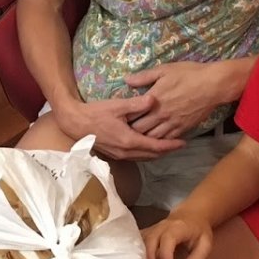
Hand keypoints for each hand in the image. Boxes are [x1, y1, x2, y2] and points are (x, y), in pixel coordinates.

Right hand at [56, 95, 185, 160]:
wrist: (75, 123)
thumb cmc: (96, 113)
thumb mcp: (117, 105)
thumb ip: (137, 104)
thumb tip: (154, 99)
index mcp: (129, 141)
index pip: (156, 146)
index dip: (171, 145)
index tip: (183, 142)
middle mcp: (127, 152)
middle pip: (152, 155)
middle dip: (167, 150)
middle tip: (179, 144)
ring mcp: (120, 155)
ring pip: (144, 158)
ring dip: (157, 153)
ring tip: (167, 146)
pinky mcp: (115, 155)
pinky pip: (136, 157)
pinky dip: (146, 153)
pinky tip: (149, 146)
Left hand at [123, 62, 222, 139]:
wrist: (213, 85)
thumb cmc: (189, 74)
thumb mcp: (164, 70)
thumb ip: (144, 77)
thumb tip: (127, 80)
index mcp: (153, 100)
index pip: (133, 115)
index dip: (125, 118)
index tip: (121, 118)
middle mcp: (161, 115)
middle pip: (140, 130)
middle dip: (132, 130)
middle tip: (127, 129)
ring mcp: (173, 123)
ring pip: (153, 138)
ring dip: (145, 138)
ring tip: (139, 136)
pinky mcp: (183, 128)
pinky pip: (168, 139)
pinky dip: (160, 141)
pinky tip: (157, 138)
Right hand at [142, 212, 213, 258]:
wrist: (191, 215)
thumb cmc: (199, 231)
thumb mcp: (206, 244)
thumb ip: (197, 258)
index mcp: (178, 227)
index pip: (168, 238)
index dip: (165, 253)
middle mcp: (163, 226)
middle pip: (151, 239)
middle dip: (149, 257)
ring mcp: (153, 228)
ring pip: (142, 240)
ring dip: (141, 255)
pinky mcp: (148, 232)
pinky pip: (139, 240)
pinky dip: (136, 251)